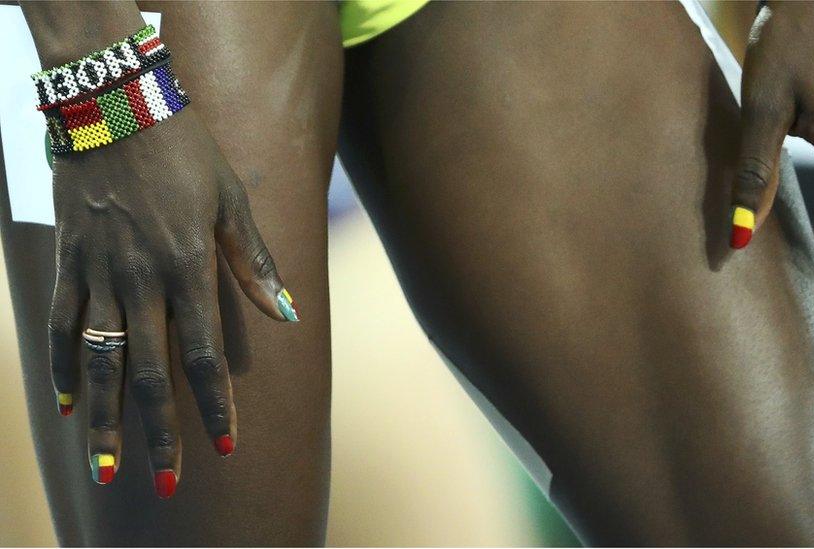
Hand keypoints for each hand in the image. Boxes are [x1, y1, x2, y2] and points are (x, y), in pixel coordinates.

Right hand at [47, 106, 298, 495]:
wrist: (115, 104)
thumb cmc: (187, 152)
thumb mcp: (234, 201)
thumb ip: (256, 263)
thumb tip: (289, 314)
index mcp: (190, 267)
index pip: (205, 353)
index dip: (216, 404)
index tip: (227, 447)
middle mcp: (143, 280)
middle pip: (153, 372)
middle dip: (161, 433)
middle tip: (164, 484)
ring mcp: (100, 272)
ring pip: (103, 360)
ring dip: (108, 417)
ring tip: (108, 467)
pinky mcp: (69, 259)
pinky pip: (60, 322)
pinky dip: (63, 365)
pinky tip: (70, 404)